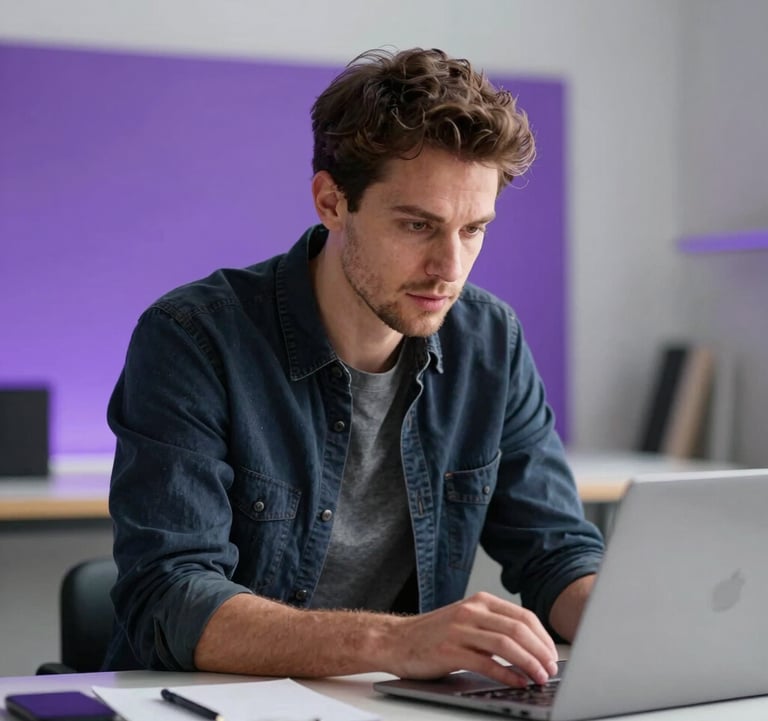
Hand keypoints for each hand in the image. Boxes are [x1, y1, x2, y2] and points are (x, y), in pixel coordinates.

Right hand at [383, 592, 558, 686]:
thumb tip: (531, 648)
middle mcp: (471, 611)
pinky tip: (517, 683)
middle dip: (541, 652)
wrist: (395, 640)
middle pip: (518, 629)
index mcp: (480, 602)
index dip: (543, 638)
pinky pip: (486, 662)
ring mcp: (459, 630)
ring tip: (540, 678)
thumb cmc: (433, 635)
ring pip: (506, 644)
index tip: (553, 656)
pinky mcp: (449, 650)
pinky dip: (506, 674)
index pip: (523, 617)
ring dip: (529, 663)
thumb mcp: (467, 622)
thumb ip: (493, 628)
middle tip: (552, 670)